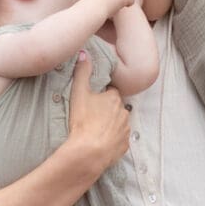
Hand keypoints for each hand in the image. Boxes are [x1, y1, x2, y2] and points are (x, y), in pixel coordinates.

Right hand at [66, 50, 129, 169]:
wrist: (89, 152)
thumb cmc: (83, 121)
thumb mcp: (78, 93)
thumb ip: (82, 72)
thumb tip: (84, 52)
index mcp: (114, 98)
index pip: (110, 91)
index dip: (101, 94)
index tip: (92, 99)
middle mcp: (124, 112)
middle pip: (115, 107)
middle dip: (106, 109)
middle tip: (91, 114)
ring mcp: (126, 130)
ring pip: (118, 123)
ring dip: (110, 124)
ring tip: (94, 129)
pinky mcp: (124, 146)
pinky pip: (119, 139)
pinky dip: (111, 139)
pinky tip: (100, 141)